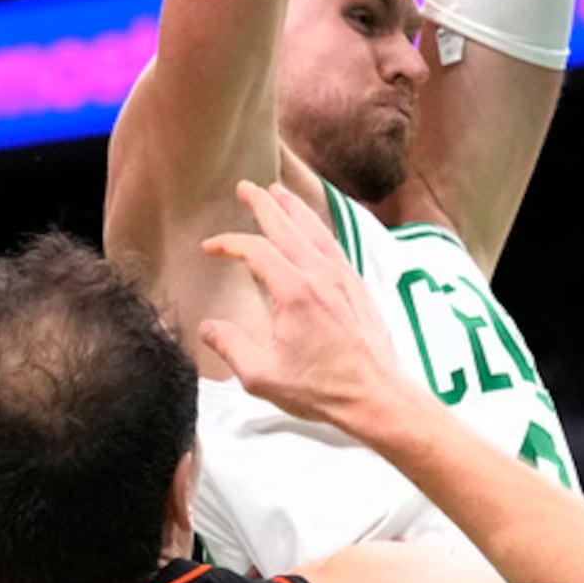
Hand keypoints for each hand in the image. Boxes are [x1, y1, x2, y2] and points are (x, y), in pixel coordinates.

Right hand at [199, 180, 402, 430]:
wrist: (375, 396)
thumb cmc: (321, 389)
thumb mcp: (262, 376)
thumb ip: (230, 346)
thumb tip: (208, 328)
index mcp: (294, 291)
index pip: (256, 251)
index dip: (229, 244)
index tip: (210, 248)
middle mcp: (320, 275)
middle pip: (288, 226)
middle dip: (264, 204)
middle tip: (246, 187)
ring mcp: (343, 278)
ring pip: (315, 230)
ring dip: (295, 209)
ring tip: (279, 193)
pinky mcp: (358, 288)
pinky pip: (334, 246)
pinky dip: (318, 229)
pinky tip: (313, 230)